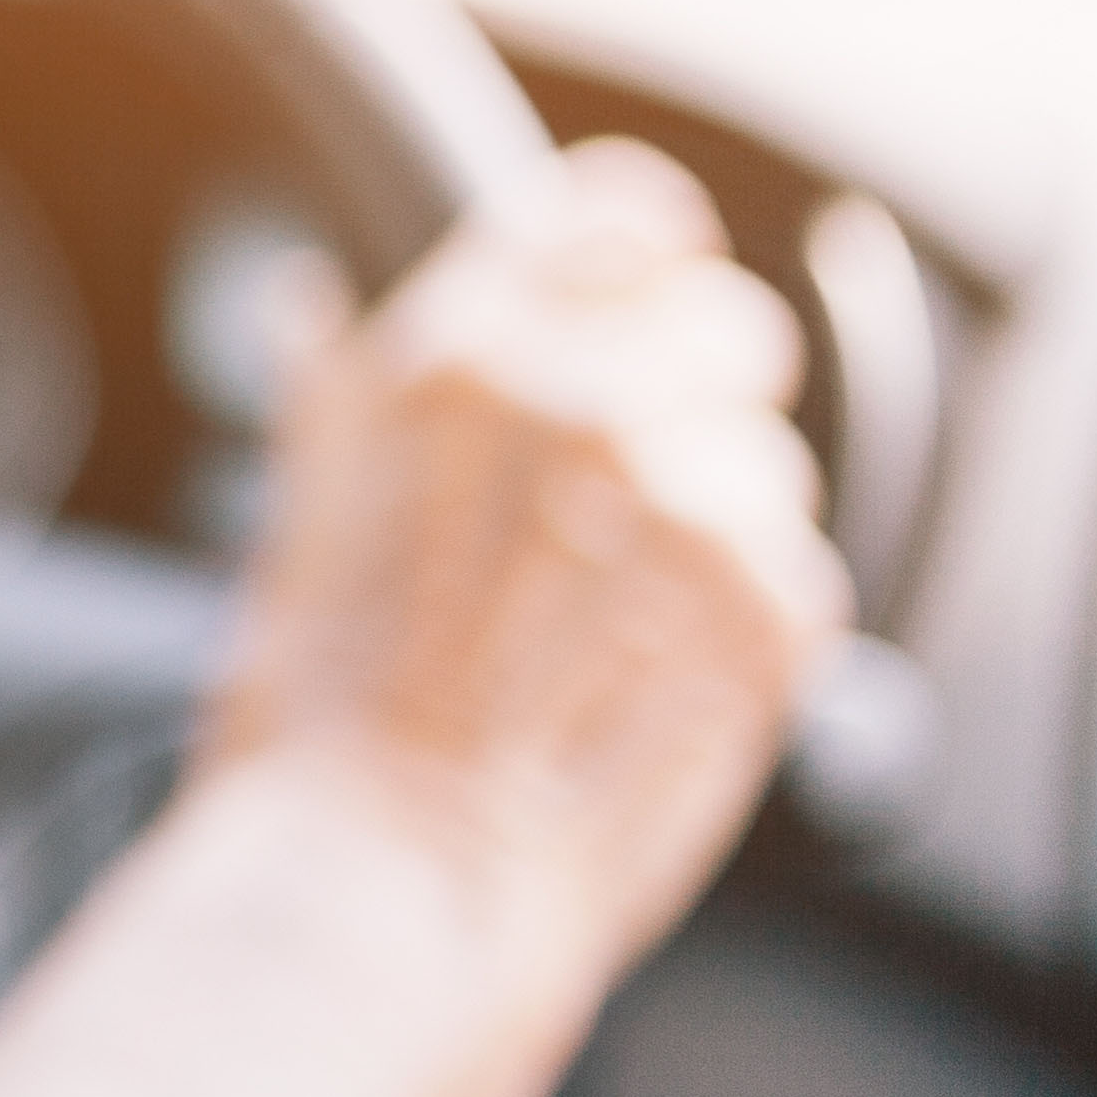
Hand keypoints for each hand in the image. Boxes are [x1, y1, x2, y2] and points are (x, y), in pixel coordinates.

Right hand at [201, 138, 847, 970]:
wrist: (382, 883)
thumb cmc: (315, 724)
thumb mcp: (291, 522)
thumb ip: (333, 400)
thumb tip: (304, 304)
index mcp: (456, 358)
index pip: (621, 214)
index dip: (639, 265)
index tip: (633, 315)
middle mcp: (581, 408)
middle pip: (729, 325)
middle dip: (697, 403)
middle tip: (621, 509)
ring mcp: (683, 512)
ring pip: (768, 467)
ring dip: (716, 537)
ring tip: (616, 631)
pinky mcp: (765, 619)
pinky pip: (805, 581)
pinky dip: (751, 636)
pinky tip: (653, 687)